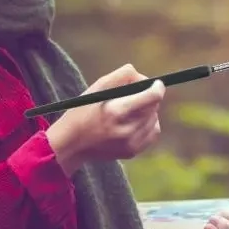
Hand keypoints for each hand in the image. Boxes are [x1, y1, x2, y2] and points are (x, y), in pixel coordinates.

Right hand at [46, 64, 164, 174]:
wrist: (70, 144)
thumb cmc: (82, 111)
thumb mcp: (96, 88)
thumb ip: (121, 76)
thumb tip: (143, 77)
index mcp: (116, 110)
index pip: (152, 97)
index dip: (157, 87)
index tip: (156, 83)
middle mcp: (126, 129)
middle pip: (153, 107)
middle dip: (148, 97)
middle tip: (136, 95)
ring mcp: (130, 143)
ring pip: (154, 119)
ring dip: (147, 111)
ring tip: (130, 110)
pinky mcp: (131, 152)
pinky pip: (152, 133)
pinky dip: (147, 125)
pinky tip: (134, 122)